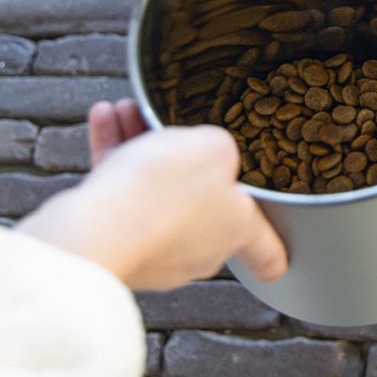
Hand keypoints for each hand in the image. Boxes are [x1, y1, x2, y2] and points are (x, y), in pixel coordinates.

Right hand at [17, 100, 287, 289]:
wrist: (96, 231)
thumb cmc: (164, 193)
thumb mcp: (213, 147)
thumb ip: (219, 147)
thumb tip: (205, 155)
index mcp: (237, 230)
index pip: (266, 251)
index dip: (275, 255)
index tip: (280, 267)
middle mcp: (199, 248)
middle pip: (200, 199)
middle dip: (185, 160)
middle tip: (171, 129)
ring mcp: (154, 249)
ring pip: (153, 189)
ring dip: (141, 146)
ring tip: (129, 110)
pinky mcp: (114, 241)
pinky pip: (118, 192)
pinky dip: (112, 154)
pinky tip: (106, 117)